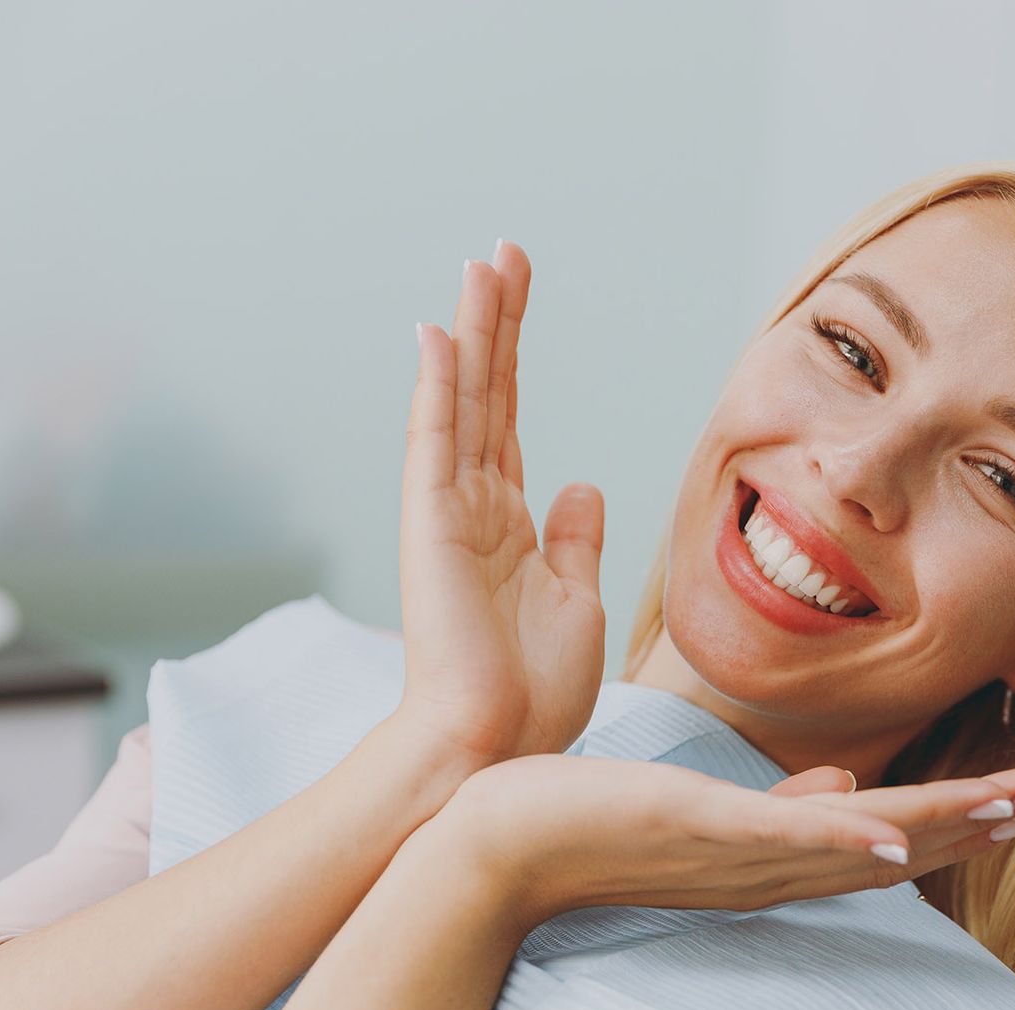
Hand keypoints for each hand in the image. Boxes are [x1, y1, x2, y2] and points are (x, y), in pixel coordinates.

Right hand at [391, 244, 606, 768]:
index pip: (512, 420)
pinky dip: (439, 386)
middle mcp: (474, 508)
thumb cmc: (533, 695)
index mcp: (511, 525)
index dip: (516, 356)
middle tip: (505, 252)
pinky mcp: (431, 528)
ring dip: (475, 332)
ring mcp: (448, 514)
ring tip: (483, 264)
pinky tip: (441, 330)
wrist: (496, 752)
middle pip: (489, 394)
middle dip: (498, 322)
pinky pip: (435, 442)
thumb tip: (582, 483)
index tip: (521, 292)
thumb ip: (575, 538)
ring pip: (465, 402)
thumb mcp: (576, 602)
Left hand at [422, 754, 1014, 933]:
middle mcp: (763, 871)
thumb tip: (844, 787)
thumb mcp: (699, 814)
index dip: (952, 825)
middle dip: (969, 824)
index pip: (880, 846)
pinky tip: (896, 839)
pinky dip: (840, 839)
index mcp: (767, 860)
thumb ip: (779, 808)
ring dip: (937, 826)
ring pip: (857, 843)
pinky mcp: (696, 831)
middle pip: (891, 850)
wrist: (495, 850)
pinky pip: (781, 838)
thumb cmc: (587, 824)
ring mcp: (734, 856)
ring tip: (1007, 803)